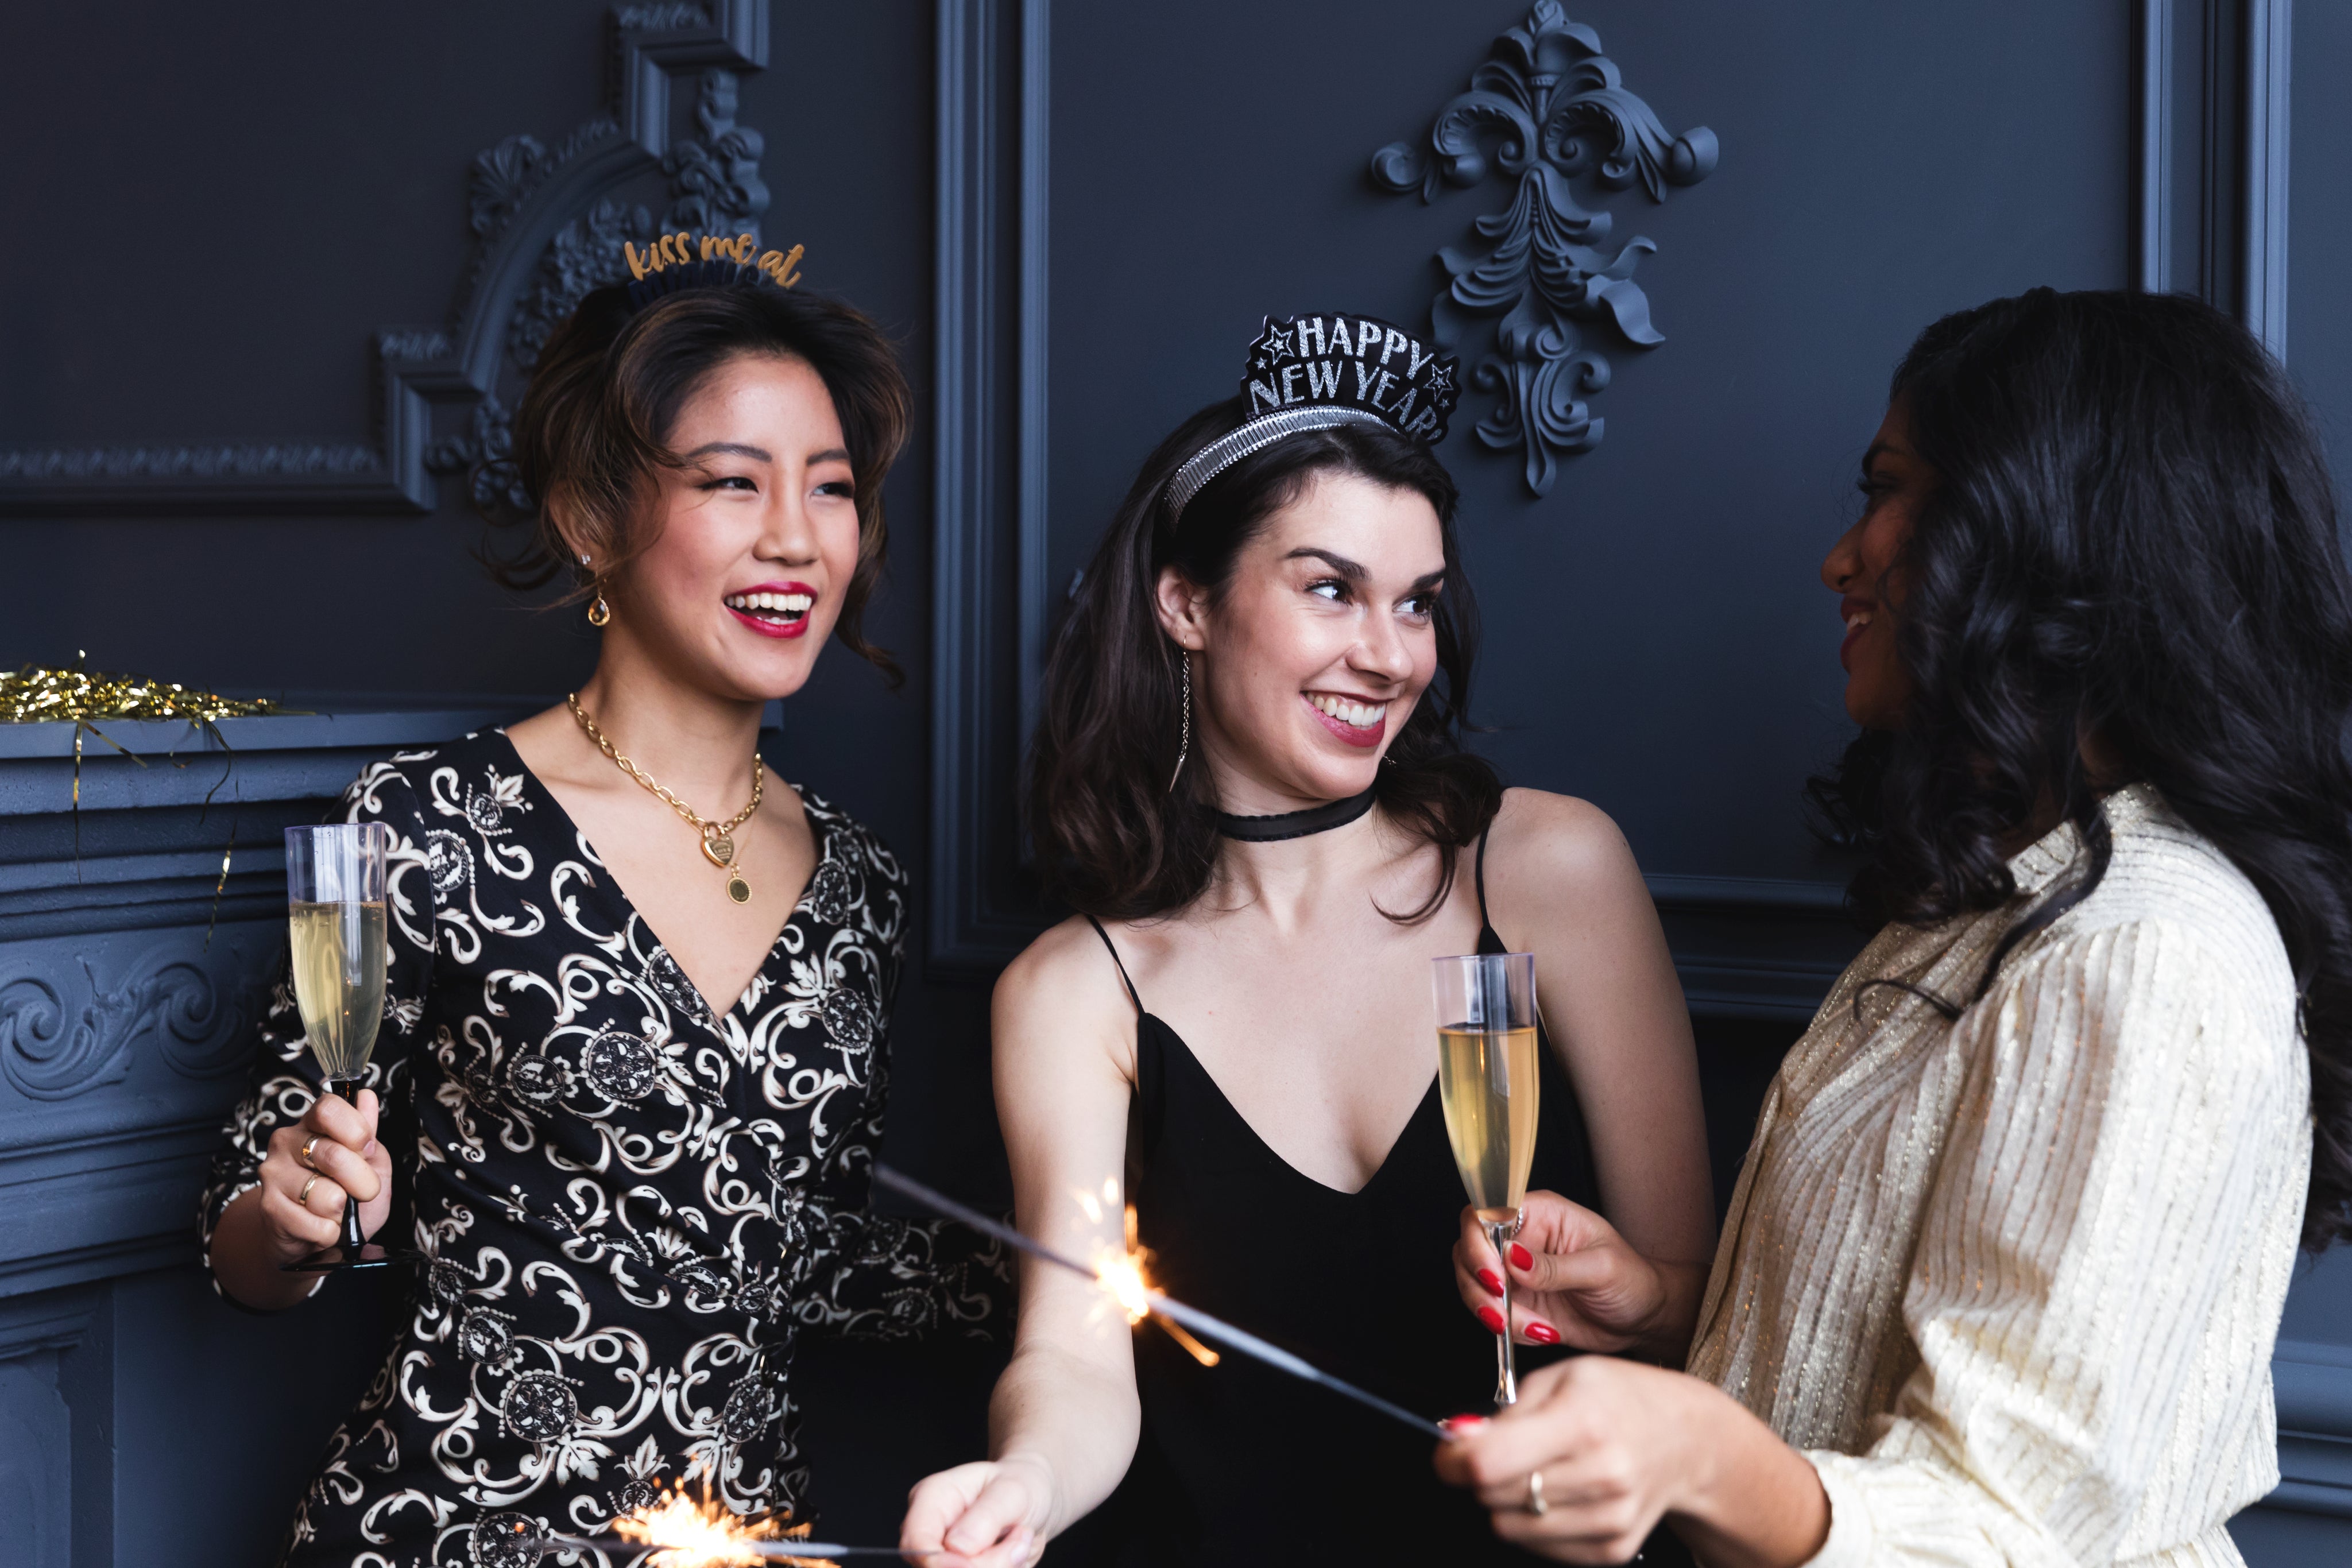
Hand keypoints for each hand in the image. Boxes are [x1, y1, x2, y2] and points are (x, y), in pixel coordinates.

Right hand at [254, 1088, 389, 1264]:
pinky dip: (329, 1232)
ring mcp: (273, 1174)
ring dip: (342, 1211)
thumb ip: (368, 1134)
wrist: (311, 1238)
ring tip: (335, 1210)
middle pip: (334, 1155)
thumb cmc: (346, 1195)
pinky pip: (317, 1226)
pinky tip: (321, 1227)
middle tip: (365, 1192)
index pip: (329, 1108)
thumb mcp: (370, 1163)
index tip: (366, 1149)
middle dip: (363, 1182)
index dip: (357, 1131)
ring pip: (327, 1195)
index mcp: (313, 1123)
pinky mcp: (269, 1208)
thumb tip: (366, 1097)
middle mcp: (287, 1142)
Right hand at [901, 1452, 1053, 1567]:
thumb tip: (957, 1546)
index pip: (918, 1542)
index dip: (942, 1563)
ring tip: (1020, 1541)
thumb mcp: (1013, 1490)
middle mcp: (932, 1532)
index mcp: (931, 1499)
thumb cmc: (1020, 1484)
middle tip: (1020, 1541)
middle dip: (987, 1565)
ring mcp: (945, 1557)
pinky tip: (1016, 1556)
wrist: (1034, 1498)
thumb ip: (986, 1515)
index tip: (980, 1564)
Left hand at [1433, 1357, 1699, 1563]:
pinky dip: (1536, 1522)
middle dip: (1483, 1475)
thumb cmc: (1620, 1399)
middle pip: (1494, 1497)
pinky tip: (1562, 1492)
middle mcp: (1601, 1475)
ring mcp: (1610, 1519)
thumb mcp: (1562, 1377)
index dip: (1454, 1460)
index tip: (1450, 1452)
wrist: (1686, 1441)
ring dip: (1509, 1500)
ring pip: (1510, 1528)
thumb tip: (1458, 1438)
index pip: (1491, 1463)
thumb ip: (1506, 1411)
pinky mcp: (1612, 1550)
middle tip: (1504, 1452)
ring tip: (1540, 1469)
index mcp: (1583, 1422)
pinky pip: (1538, 1547)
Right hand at [1454, 1190, 1669, 1355]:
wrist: (1643, 1319)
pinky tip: (1545, 1332)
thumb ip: (1555, 1266)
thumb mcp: (1601, 1269)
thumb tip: (1512, 1258)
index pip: (1485, 1215)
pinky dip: (1510, 1330)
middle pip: (1467, 1251)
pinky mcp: (1517, 1303)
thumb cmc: (1633, 1280)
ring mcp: (1514, 1273)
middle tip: (1504, 1311)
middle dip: (1479, 1286)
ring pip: (1472, 1285)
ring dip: (1493, 1313)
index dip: (1477, 1243)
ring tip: (1535, 1328)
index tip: (1495, 1276)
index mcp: (1539, 1214)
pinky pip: (1492, 1315)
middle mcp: (1519, 1239)